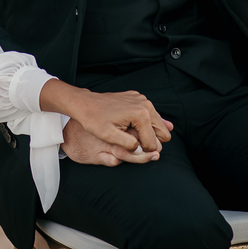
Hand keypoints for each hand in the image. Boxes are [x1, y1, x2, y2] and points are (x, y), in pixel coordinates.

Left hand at [39, 80, 171, 155]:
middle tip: (134, 145)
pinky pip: (149, 114)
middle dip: (151, 141)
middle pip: (162, 131)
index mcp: (141, 115)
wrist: (85, 104)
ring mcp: (142, 99)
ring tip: (132, 137)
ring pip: (157, 123)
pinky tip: (131, 127)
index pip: (153, 142)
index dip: (143, 151)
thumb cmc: (94, 120)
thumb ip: (128, 145)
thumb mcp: (109, 136)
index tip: (131, 151)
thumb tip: (141, 150)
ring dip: (148, 132)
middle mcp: (145, 104)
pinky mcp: (137, 97)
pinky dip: (144, 123)